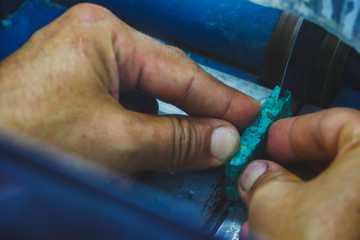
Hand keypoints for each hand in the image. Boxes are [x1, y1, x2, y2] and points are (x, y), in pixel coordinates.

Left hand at [0, 4, 259, 174]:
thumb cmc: (28, 141)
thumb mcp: (117, 141)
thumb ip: (176, 140)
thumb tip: (223, 140)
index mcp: (103, 35)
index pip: (179, 70)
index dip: (220, 96)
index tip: (250, 114)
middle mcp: (94, 42)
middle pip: (164, 78)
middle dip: (199, 108)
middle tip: (235, 128)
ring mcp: (84, 66)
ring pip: (146, 95)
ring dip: (172, 122)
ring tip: (201, 142)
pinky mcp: (76, 91)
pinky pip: (126, 107)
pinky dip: (146, 127)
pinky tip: (156, 145)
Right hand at [238, 108, 359, 239]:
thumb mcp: (272, 202)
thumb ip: (262, 178)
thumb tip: (258, 175)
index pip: (333, 122)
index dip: (292, 131)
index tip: (268, 142)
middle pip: (333, 159)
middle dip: (289, 169)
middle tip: (262, 176)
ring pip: (336, 191)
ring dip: (296, 198)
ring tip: (264, 210)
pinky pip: (341, 214)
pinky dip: (313, 218)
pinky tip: (282, 228)